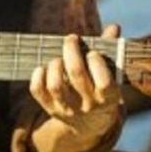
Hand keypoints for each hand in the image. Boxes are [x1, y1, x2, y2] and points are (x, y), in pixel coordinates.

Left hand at [30, 24, 122, 139]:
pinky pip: (37, 91)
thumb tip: (113, 27)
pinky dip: (37, 76)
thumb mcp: (111, 77)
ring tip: (58, 58)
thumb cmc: (101, 90)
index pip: (104, 81)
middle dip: (72, 52)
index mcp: (108, 97)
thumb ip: (110, 52)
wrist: (91, 125)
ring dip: (54, 65)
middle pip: (76, 75)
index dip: (96, 63)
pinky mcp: (50, 109)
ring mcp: (68, 108)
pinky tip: (42, 67)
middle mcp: (88, 105)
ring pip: (55, 85)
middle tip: (71, 39)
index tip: (92, 52)